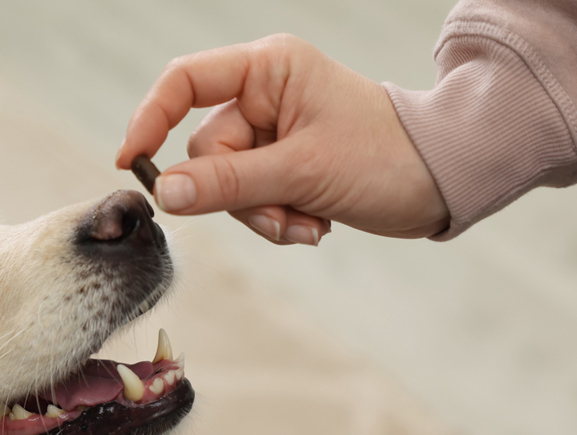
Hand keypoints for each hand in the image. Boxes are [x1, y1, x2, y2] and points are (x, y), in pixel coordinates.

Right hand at [116, 34, 448, 244]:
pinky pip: (248, 199)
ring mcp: (271, 132)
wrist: (443, 182)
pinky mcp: (280, 165)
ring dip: (262, 214)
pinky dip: (275, 219)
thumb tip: (165, 194)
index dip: (150, 119)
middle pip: (204, 150)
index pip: (184, 82)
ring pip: (224, 184)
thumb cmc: (387, 156)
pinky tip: (313, 222)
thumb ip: (228, 182)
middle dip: (239, 195)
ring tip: (307, 220)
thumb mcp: (301, 171)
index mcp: (268, 70)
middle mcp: (264, 94)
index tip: (133, 163)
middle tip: (281, 214)